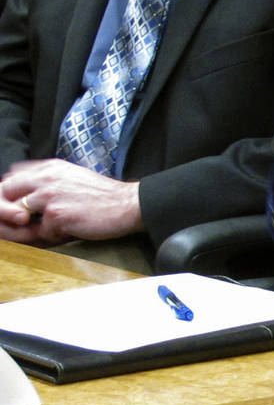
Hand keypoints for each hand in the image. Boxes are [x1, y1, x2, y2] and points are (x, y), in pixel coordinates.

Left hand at [0, 158, 141, 240]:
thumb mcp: (71, 178)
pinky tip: (71, 231)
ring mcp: (49, 195)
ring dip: (30, 228)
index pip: (10, 179)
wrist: (129, 204)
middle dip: (7, 213)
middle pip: (4, 194)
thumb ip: (46, 182)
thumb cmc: (103, 197)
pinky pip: (41, 232)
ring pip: (18, 216)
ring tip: (50, 230)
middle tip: (21, 224)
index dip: (8, 196)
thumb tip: (23, 200)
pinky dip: (53, 236)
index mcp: (49, 168)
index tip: (14, 211)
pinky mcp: (57, 214)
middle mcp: (45, 177)